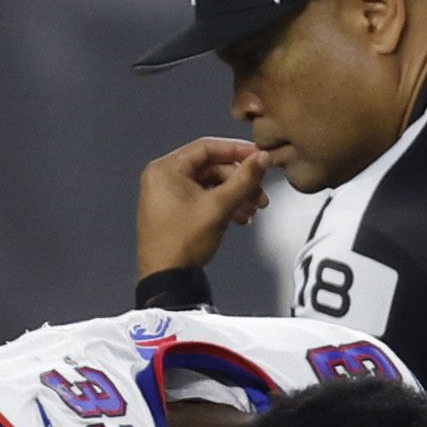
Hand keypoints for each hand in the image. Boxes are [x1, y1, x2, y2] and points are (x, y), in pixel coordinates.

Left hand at [137, 136, 276, 277]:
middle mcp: (163, 178)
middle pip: (211, 168)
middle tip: (260, 192)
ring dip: (235, 195)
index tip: (259, 157)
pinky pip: (203, 199)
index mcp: (166, 169)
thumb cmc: (183, 241)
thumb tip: (262, 158)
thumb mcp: (219, 206)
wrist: (167, 278)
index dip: (237, 151)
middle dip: (239, 181)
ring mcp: (167, 196)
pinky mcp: (174, 212)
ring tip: (254, 208)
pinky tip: (240, 218)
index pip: (207, 148)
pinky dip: (223, 206)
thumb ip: (244, 179)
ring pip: (210, 185)